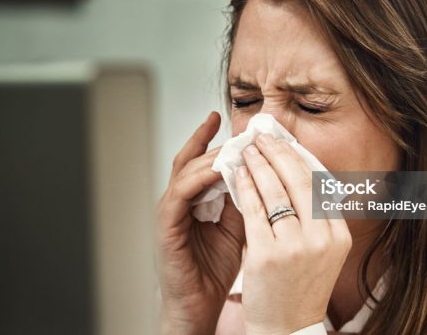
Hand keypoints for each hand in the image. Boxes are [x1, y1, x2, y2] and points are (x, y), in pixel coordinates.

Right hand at [157, 111, 244, 334]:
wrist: (198, 305)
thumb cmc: (214, 269)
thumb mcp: (236, 226)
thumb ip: (242, 199)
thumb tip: (260, 172)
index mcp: (192, 200)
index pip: (201, 162)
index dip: (212, 140)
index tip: (228, 120)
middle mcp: (177, 201)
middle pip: (192, 160)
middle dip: (214, 142)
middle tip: (237, 129)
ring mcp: (169, 212)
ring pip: (186, 171)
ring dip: (211, 157)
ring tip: (234, 146)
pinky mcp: (166, 226)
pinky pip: (181, 194)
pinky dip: (199, 179)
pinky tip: (219, 171)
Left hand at [236, 133, 351, 334]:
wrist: (286, 328)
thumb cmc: (300, 288)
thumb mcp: (324, 252)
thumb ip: (318, 217)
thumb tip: (301, 173)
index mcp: (339, 235)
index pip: (319, 184)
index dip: (299, 158)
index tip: (285, 143)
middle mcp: (321, 239)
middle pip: (298, 180)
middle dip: (278, 152)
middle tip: (264, 137)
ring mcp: (294, 247)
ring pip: (273, 190)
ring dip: (258, 164)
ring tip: (248, 150)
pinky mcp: (265, 255)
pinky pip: (252, 209)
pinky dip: (244, 186)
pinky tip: (237, 174)